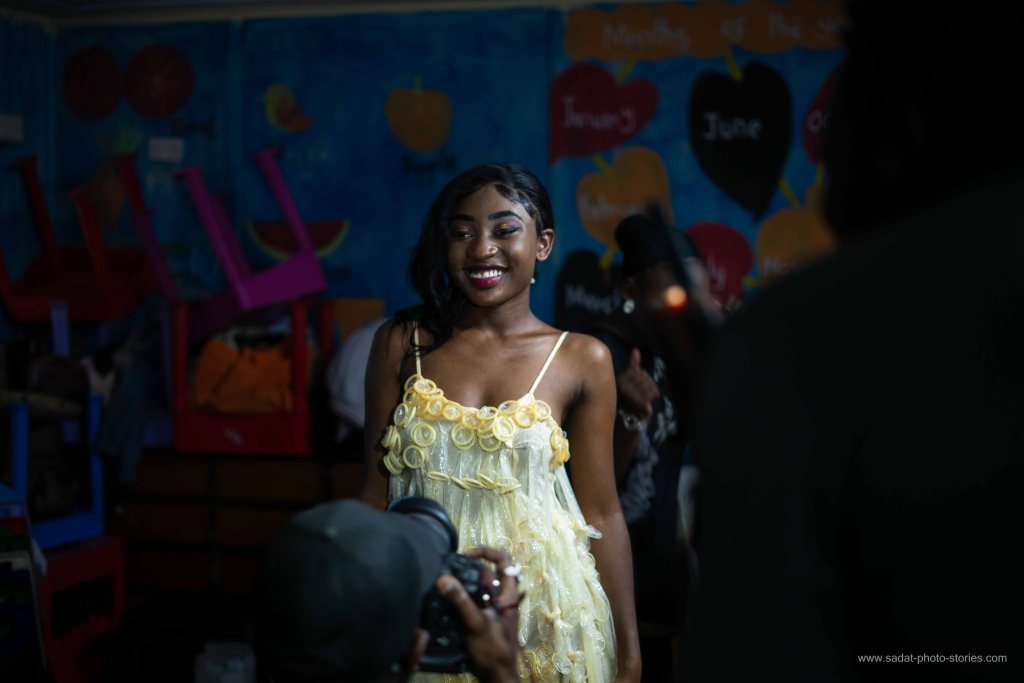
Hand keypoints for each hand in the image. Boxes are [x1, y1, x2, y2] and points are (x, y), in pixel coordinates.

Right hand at [436, 546, 522, 682]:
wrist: (497, 677)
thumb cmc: (493, 649)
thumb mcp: (476, 623)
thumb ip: (461, 601)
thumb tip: (443, 579)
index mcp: (509, 593)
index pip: (505, 560)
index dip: (487, 551)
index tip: (467, 554)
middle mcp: (503, 598)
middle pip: (489, 572)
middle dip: (469, 568)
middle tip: (451, 569)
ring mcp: (493, 609)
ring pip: (479, 587)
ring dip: (464, 583)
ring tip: (446, 584)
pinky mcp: (484, 620)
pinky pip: (473, 601)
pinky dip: (462, 598)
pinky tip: (446, 602)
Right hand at [617, 348, 659, 424]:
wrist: (626, 424)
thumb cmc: (627, 401)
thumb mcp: (627, 382)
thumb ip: (632, 366)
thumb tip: (636, 350)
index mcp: (618, 381)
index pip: (637, 371)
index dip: (641, 377)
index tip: (636, 386)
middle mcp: (622, 389)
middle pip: (644, 378)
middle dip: (646, 384)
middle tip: (641, 394)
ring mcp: (630, 399)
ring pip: (650, 386)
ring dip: (650, 392)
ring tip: (644, 399)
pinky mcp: (640, 407)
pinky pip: (653, 395)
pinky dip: (652, 399)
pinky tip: (647, 404)